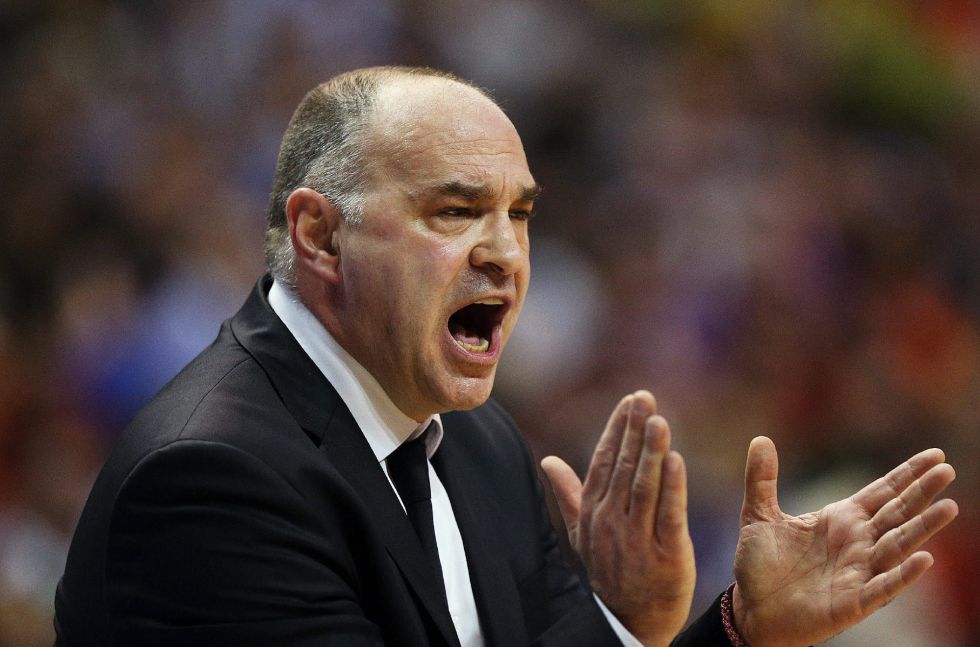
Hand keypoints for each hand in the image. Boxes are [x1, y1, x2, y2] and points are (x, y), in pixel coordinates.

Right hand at [541, 391, 694, 646]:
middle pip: (624, 467)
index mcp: (594, 512)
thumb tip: (548, 461)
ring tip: (659, 420)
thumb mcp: (584, 534)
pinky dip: (672, 487)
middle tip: (644, 397)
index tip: (629, 400)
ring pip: (644, 486)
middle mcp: (612, 521)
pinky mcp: (666, 554)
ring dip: (651, 451)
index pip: (605, 462)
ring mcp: (637, 538)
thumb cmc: (609, 572)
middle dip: (634, 430)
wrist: (628, 622)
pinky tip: (676, 460)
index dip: (617, 429)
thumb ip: (569, 495)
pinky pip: (668, 515)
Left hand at [732, 437, 958, 646]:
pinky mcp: (852, 602)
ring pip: (897, 546)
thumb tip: (760, 439)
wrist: (751, 609)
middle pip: (897, 513)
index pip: (882, 492)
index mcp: (841, 519)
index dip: (908, 474)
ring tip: (947, 507)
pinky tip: (924, 559)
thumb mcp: (758, 514)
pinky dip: (902, 575)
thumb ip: (762, 479)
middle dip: (921, 493)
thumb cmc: (760, 564)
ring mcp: (858, 572)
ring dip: (922, 528)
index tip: (936, 455)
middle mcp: (857, 543)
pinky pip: (883, 587)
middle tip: (948, 470)